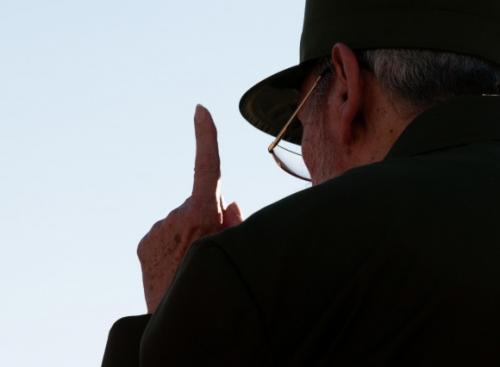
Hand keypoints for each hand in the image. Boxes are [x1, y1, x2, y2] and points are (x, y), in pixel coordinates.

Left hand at [137, 105, 242, 313]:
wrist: (177, 320)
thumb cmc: (213, 283)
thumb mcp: (235, 250)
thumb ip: (235, 222)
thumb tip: (232, 202)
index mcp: (202, 213)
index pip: (207, 166)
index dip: (205, 136)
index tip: (201, 111)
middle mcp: (175, 214)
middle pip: (198, 204)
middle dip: (207, 217)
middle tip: (209, 248)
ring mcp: (156, 228)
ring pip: (181, 221)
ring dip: (189, 234)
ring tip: (191, 264)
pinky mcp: (144, 242)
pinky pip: (165, 233)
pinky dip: (173, 244)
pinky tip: (175, 267)